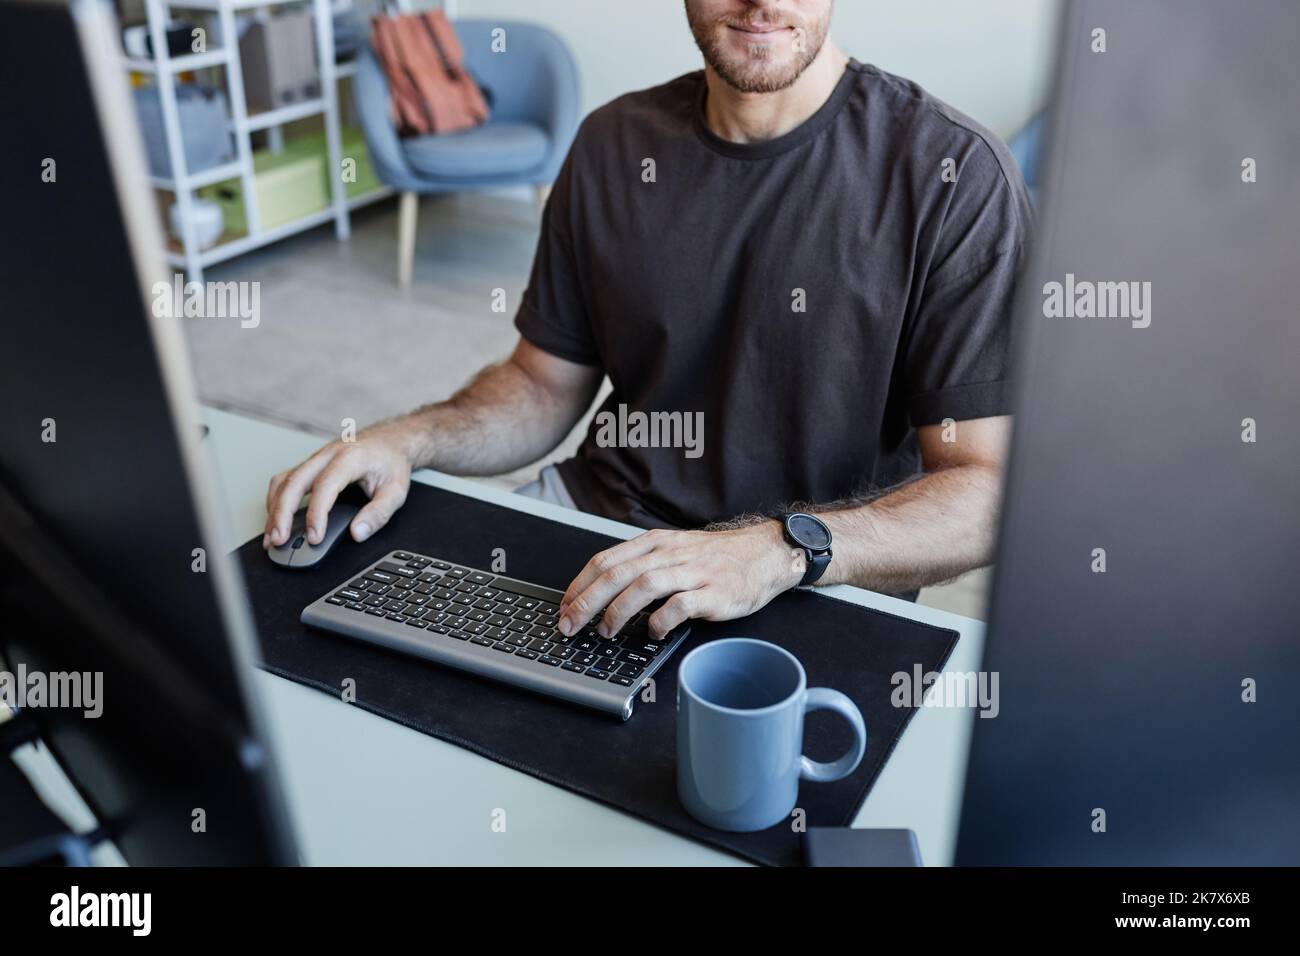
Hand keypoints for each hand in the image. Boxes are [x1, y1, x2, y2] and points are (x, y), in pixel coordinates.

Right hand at [263, 425, 413, 548]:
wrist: (389, 441)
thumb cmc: (391, 463)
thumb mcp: (396, 490)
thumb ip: (379, 513)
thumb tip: (357, 533)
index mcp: (350, 458)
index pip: (325, 486)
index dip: (317, 514)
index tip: (314, 537)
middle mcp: (327, 455)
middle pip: (294, 482)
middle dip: (282, 513)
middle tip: (279, 540)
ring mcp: (315, 459)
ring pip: (284, 481)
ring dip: (274, 508)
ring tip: (272, 536)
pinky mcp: (309, 466)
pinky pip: (285, 481)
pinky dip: (276, 500)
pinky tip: (276, 519)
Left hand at [558, 523, 805, 640]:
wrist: (764, 553)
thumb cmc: (715, 557)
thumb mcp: (674, 550)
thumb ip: (642, 565)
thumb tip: (603, 591)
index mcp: (655, 542)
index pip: (606, 560)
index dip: (580, 584)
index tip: (564, 606)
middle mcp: (670, 553)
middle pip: (617, 573)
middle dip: (587, 602)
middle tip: (570, 625)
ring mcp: (692, 571)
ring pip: (644, 585)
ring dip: (618, 611)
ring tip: (605, 632)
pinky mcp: (713, 592)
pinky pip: (680, 605)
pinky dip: (660, 621)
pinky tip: (653, 632)